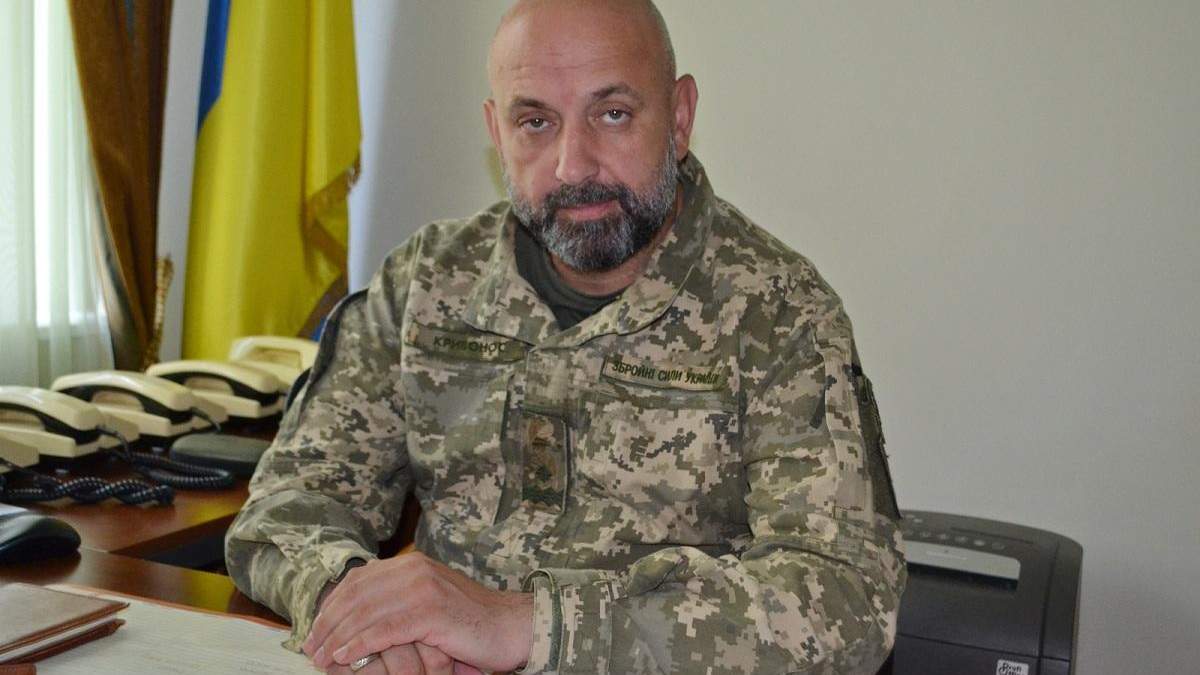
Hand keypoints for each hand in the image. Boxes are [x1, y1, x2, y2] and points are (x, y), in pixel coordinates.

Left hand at [303, 552, 533, 672]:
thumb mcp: (429, 603)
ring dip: (338, 637)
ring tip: (322, 657)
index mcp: (412, 565)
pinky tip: (345, 656)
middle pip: (356, 595)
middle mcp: (415, 570)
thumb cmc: (471, 623)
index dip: (332, 604)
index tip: (314, 628)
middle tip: (310, 647)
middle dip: (328, 623)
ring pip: (366, 612)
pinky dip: (360, 644)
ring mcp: (424, 589)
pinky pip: (385, 629)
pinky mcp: (432, 612)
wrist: (513, 626)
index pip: (358, 580)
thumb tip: (356, 617)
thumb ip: (398, 601)